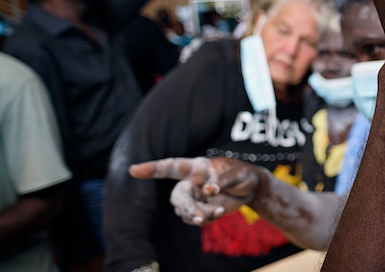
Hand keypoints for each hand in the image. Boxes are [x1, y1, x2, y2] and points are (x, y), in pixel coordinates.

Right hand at [129, 156, 260, 225]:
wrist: (251, 188)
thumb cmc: (243, 174)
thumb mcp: (237, 174)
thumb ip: (222, 180)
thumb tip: (207, 189)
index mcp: (197, 167)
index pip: (172, 166)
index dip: (152, 169)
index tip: (133, 170)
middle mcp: (191, 182)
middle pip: (177, 196)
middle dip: (186, 208)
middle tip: (198, 218)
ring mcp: (194, 197)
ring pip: (184, 211)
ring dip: (198, 215)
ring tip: (218, 211)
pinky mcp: (200, 209)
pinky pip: (195, 218)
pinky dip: (206, 218)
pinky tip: (219, 212)